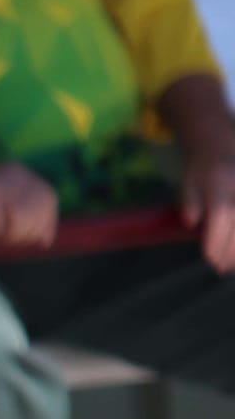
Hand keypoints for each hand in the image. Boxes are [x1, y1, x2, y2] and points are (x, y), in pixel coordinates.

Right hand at [0, 159, 58, 249]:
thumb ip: (17, 210)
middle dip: (23, 234)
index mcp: (19, 172)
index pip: (49, 198)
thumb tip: (42, 237)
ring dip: (0, 235)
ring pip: (17, 226)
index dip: (49, 222)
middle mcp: (15, 176)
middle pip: (36, 215)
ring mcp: (2, 186)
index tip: (43, 241)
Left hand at [182, 150, 234, 273]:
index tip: (211, 260)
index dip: (216, 242)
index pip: (221, 215)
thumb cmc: (201, 173)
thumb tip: (191, 220)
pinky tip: (234, 256)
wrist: (222, 149)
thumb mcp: (188, 184)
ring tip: (230, 265)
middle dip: (230, 253)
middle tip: (221, 269)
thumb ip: (189, 202)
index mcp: (220, 185)